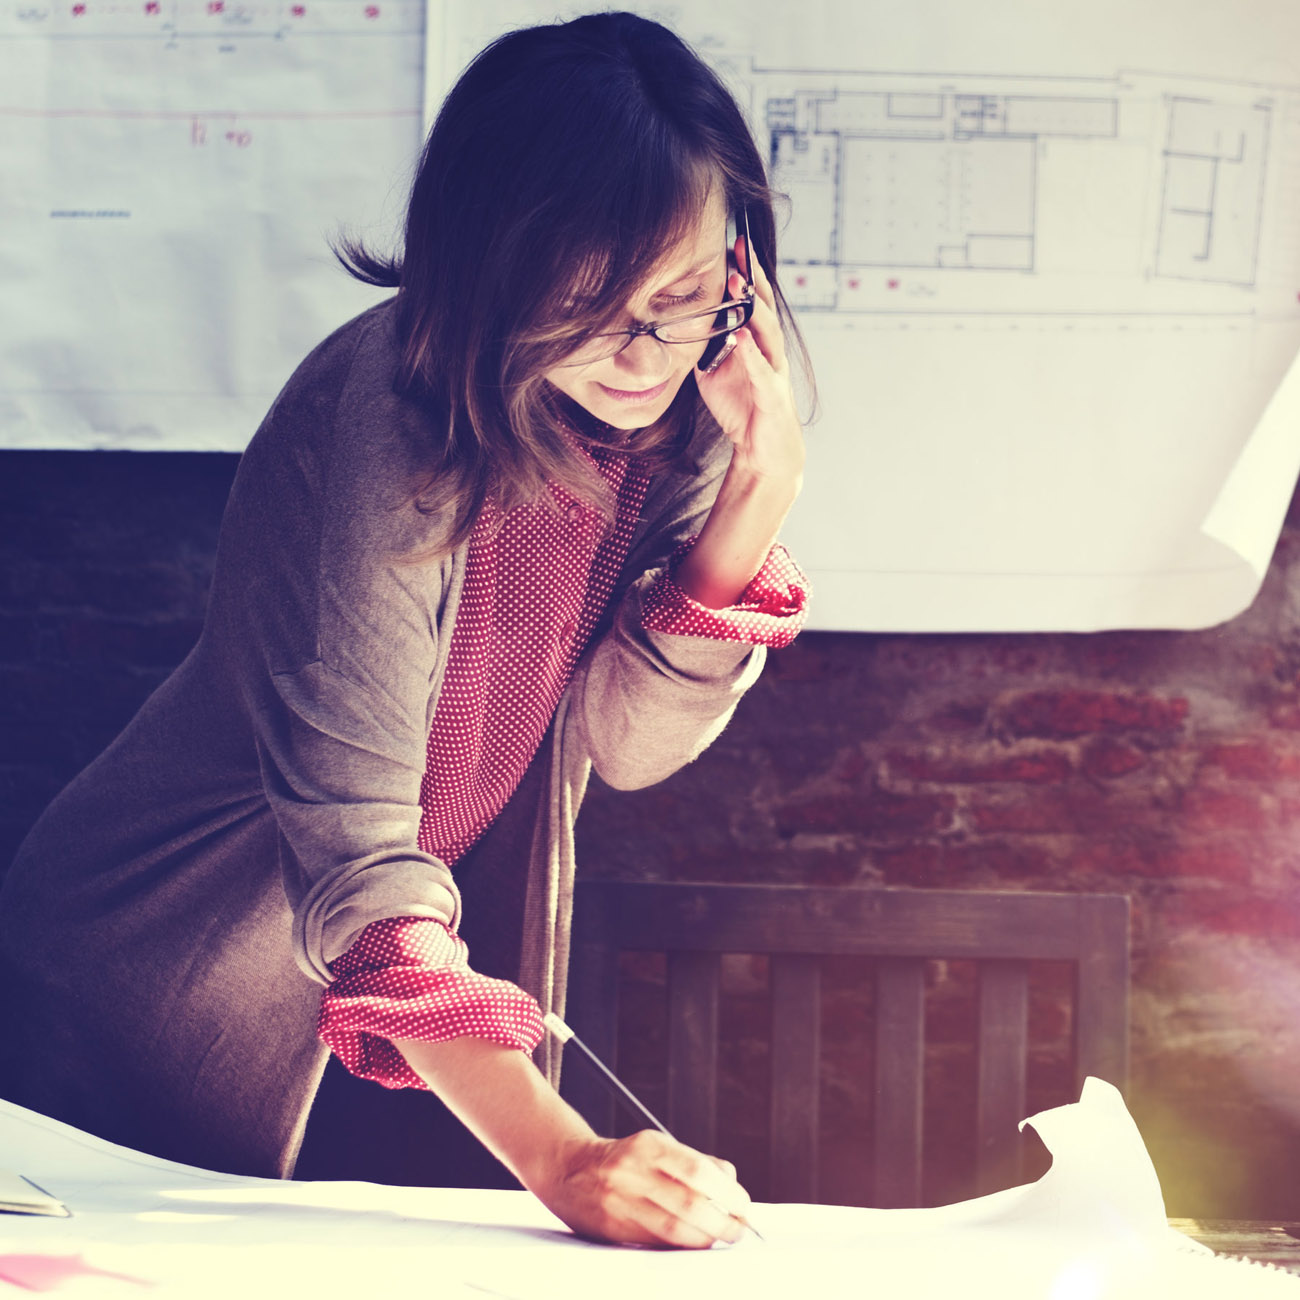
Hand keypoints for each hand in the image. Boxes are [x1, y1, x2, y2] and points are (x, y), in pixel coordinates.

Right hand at [534, 1130, 751, 1247]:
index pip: (698, 1171)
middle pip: (690, 1206)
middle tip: (739, 1229)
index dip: (727, 1193)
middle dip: (723, 1222)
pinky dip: (682, 1245)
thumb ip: (697, 1162)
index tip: (743, 1205)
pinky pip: (657, 1243)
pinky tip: (694, 1242)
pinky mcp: (613, 1230)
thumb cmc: (625, 1159)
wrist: (569, 1169)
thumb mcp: (658, 1147)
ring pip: (675, 1231)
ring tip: (722, 1237)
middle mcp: (633, 1173)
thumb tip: (732, 1184)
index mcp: (649, 1146)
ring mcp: (620, 1203)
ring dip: (706, 1239)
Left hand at [695, 234, 804, 492]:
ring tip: (739, 284)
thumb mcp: (713, 371)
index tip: (731, 245)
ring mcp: (774, 372)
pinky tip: (741, 338)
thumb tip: (678, 324)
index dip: (744, 273)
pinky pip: (763, 371)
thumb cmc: (741, 407)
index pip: (753, 300)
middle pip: (764, 306)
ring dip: (753, 307)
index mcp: (756, 343)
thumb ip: (704, 345)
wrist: (762, 450)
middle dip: (752, 277)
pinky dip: (752, 354)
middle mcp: (769, 351)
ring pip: (767, 332)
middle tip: (739, 247)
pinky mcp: (773, 396)